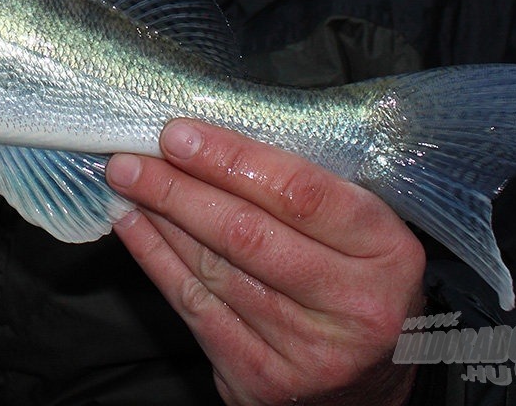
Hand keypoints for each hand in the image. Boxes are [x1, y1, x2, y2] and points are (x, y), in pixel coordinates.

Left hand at [107, 120, 424, 405]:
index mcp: (387, 252)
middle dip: (178, 190)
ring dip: (160, 220)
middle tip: (132, 159)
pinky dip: (156, 260)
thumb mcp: (360, 230)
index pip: (299, 194)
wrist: (371, 385)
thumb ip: (304, 188)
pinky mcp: (262, 381)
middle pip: (247, 234)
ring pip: (214, 270)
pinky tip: (135, 226)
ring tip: (128, 183)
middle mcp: (354, 307)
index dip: (230, 159)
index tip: (178, 135)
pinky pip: (195, 307)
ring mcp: (307, 351)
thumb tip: (209, 138)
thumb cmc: (358, 281)